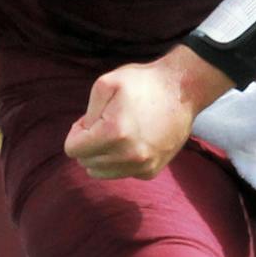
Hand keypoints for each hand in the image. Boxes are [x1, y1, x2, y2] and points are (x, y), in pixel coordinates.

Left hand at [63, 49, 230, 179]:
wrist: (183, 91)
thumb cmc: (143, 83)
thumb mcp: (106, 84)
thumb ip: (86, 112)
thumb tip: (84, 135)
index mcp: (113, 133)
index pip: (72, 150)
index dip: (77, 132)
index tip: (91, 120)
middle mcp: (128, 155)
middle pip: (86, 163)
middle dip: (89, 144)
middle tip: (106, 124)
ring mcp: (142, 166)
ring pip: (102, 173)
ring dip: (103, 155)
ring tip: (118, 133)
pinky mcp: (151, 171)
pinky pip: (122, 173)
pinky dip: (121, 161)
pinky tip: (133, 141)